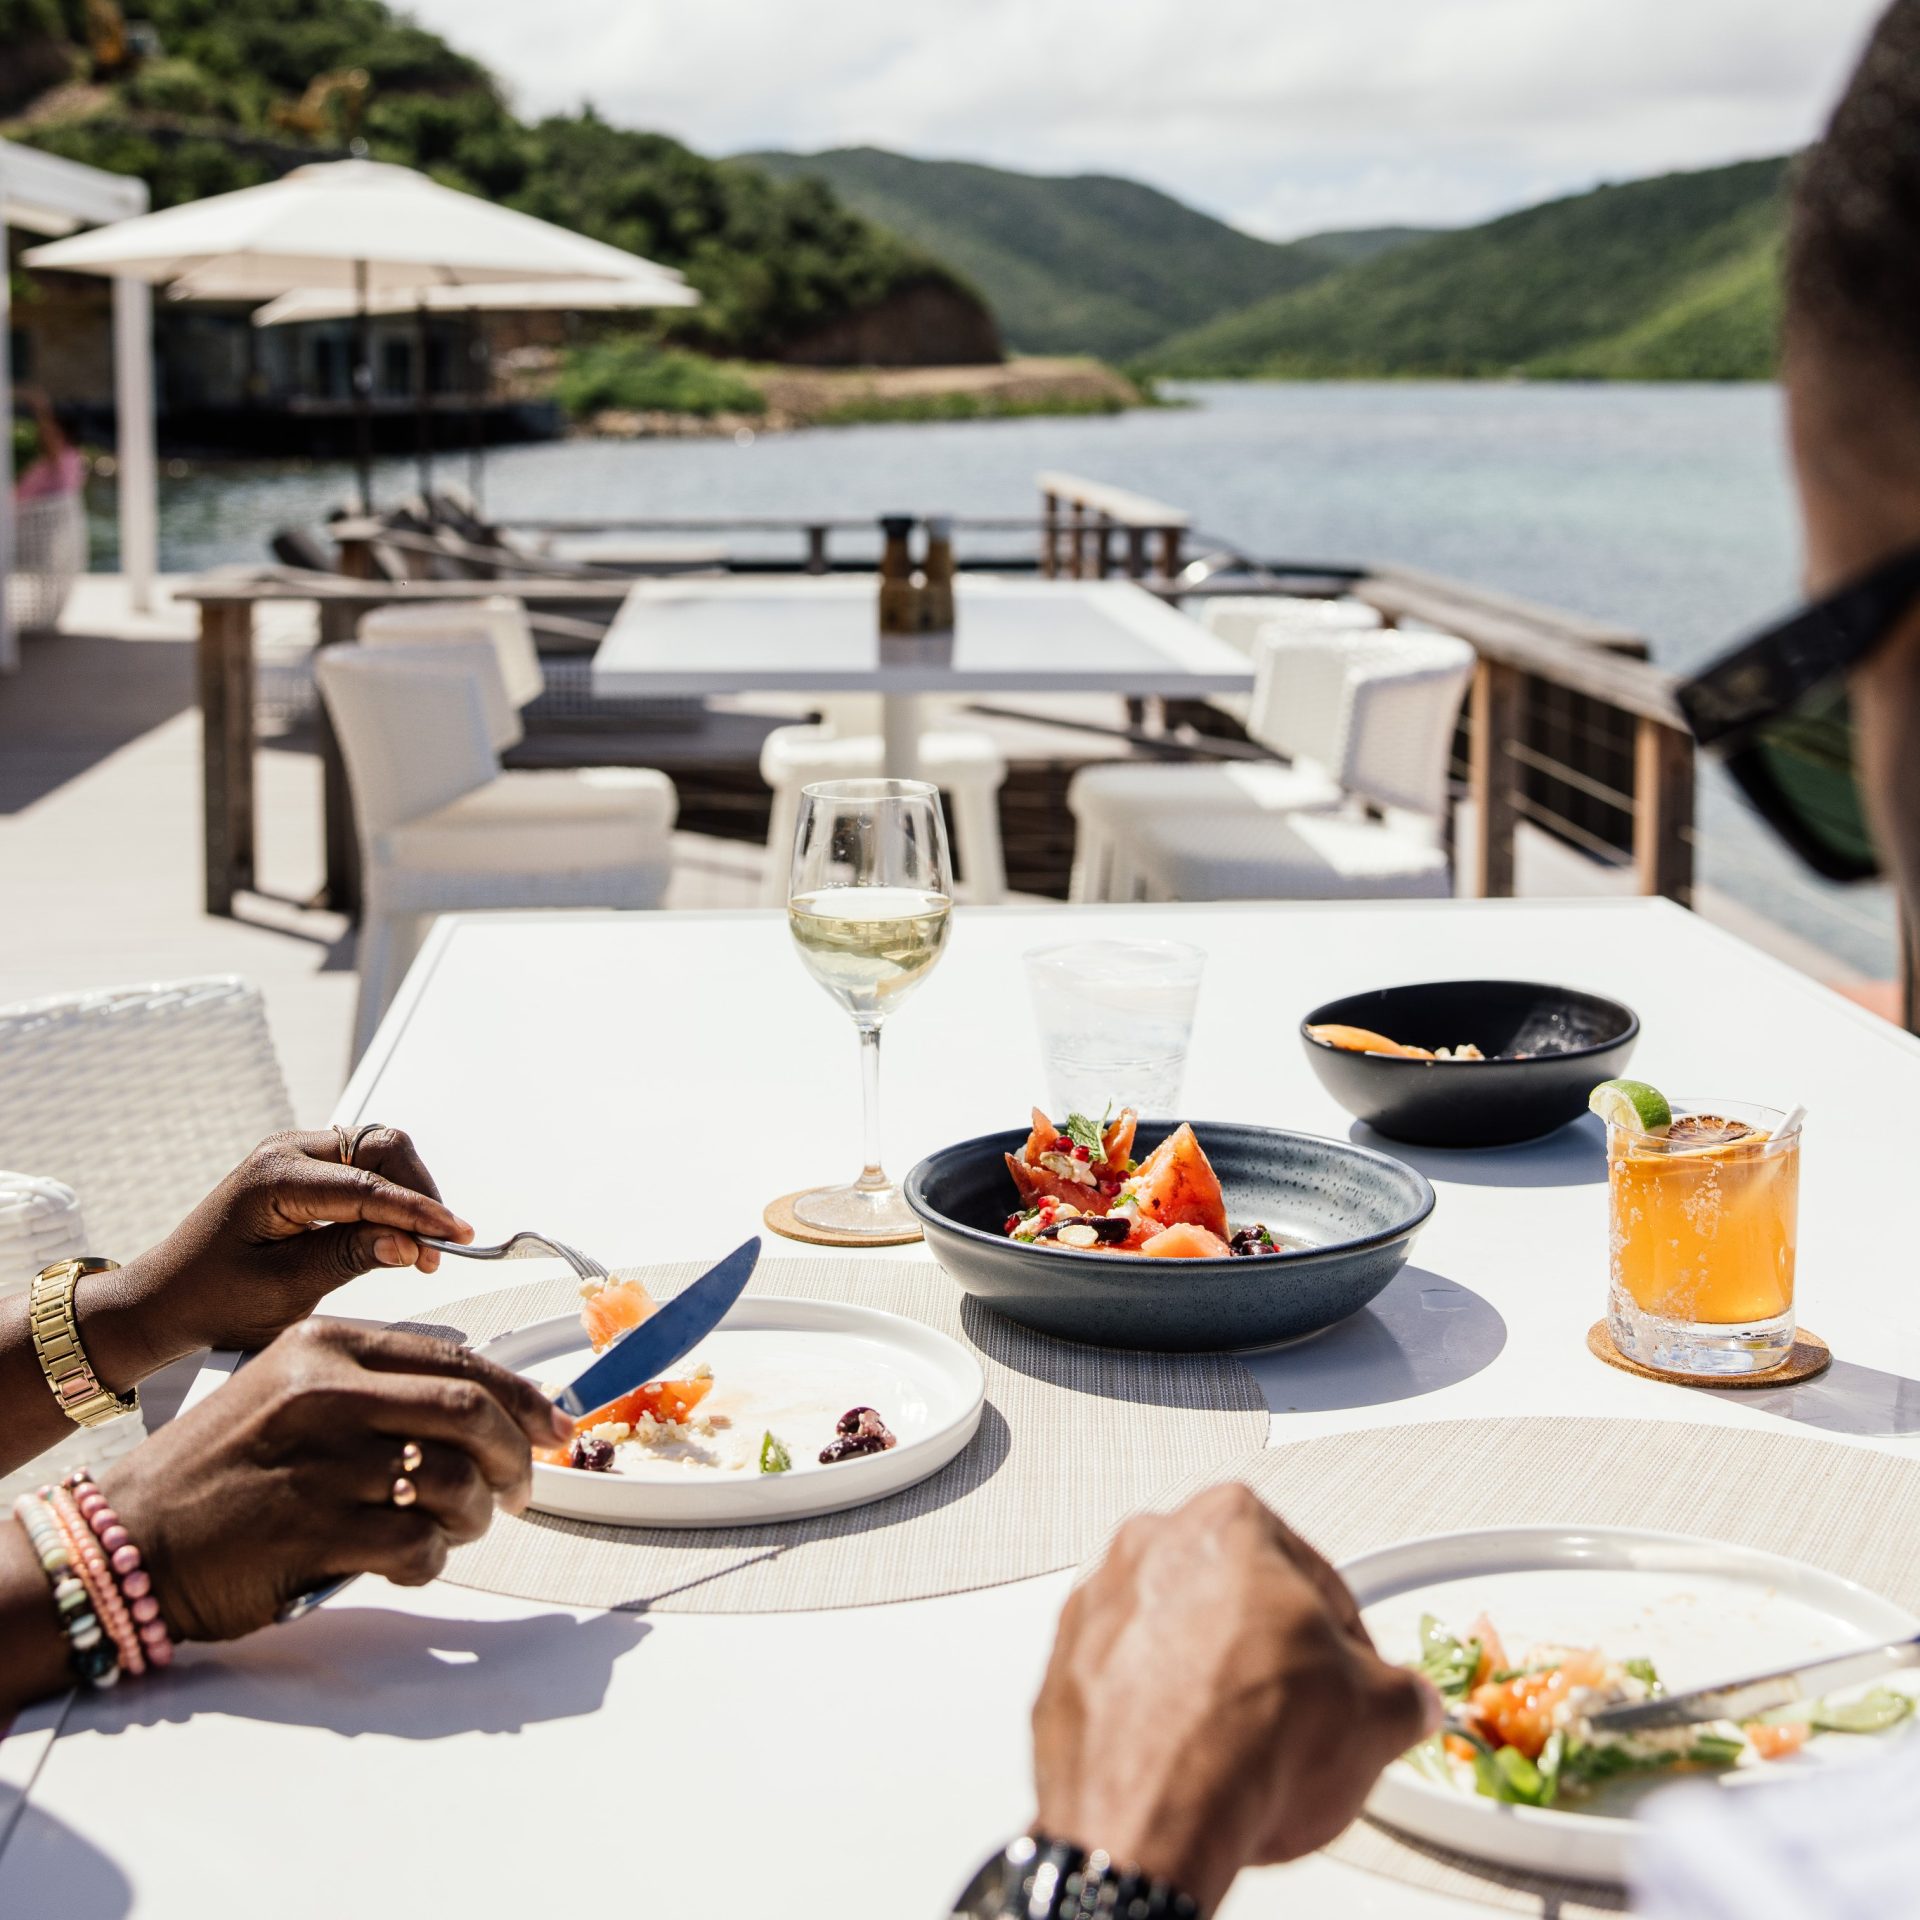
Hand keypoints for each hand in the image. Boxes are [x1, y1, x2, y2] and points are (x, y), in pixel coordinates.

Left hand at [89, 1128, 472, 1383]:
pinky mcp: (307, 1170)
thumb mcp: (283, 1289)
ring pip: (380, 1152)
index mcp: (274, 1177)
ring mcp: (297, 1155)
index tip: (456, 1236)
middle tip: (437, 1247)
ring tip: (420, 1247)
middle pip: (382, 1147)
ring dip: (409, 1194)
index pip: (367, 1185)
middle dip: (419, 1194)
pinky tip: (397, 1233)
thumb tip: (410, 1245)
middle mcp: (286, 1152)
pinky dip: (390, 1196)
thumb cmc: (211, 1299)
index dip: (419, 1212)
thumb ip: (349, 1259)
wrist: (166, 1300)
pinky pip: (365, 1167)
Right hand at [99, 1319, 572, 1640]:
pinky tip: (411, 1563)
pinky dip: (432, 1561)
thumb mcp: (292, 1392)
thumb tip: (488, 1409)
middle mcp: (325, 1390)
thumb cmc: (224, 1469)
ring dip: (474, 1515)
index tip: (555, 1428)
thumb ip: (380, 1389)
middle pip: (470, 1410)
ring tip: (459, 1528)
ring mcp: (318, 1459)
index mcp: (327, 1344)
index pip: (459, 1359)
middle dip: (514, 1457)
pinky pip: (417, 1546)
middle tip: (519, 1490)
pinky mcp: (310, 1529)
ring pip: (452, 1480)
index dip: (522, 1398)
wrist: (126, 1537)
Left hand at [1031, 1484, 1440, 1914]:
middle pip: (1236, 1600)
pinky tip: (1188, 1761)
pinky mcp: (1061, 1668)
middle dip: (1270, 1654)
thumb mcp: (1375, 1713)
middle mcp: (1151, 1544)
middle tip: (1301, 1715)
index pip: (1314, 1576)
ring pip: (1175, 1638)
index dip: (1347, 1641)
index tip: (1355, 1678)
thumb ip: (1401, 1693)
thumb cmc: (1244, 1741)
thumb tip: (1403, 1703)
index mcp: (1229, 1520)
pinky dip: (1153, 1714)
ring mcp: (1097, 1605)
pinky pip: (1125, 1683)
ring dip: (1207, 1681)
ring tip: (1242, 1749)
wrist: (1150, 1814)